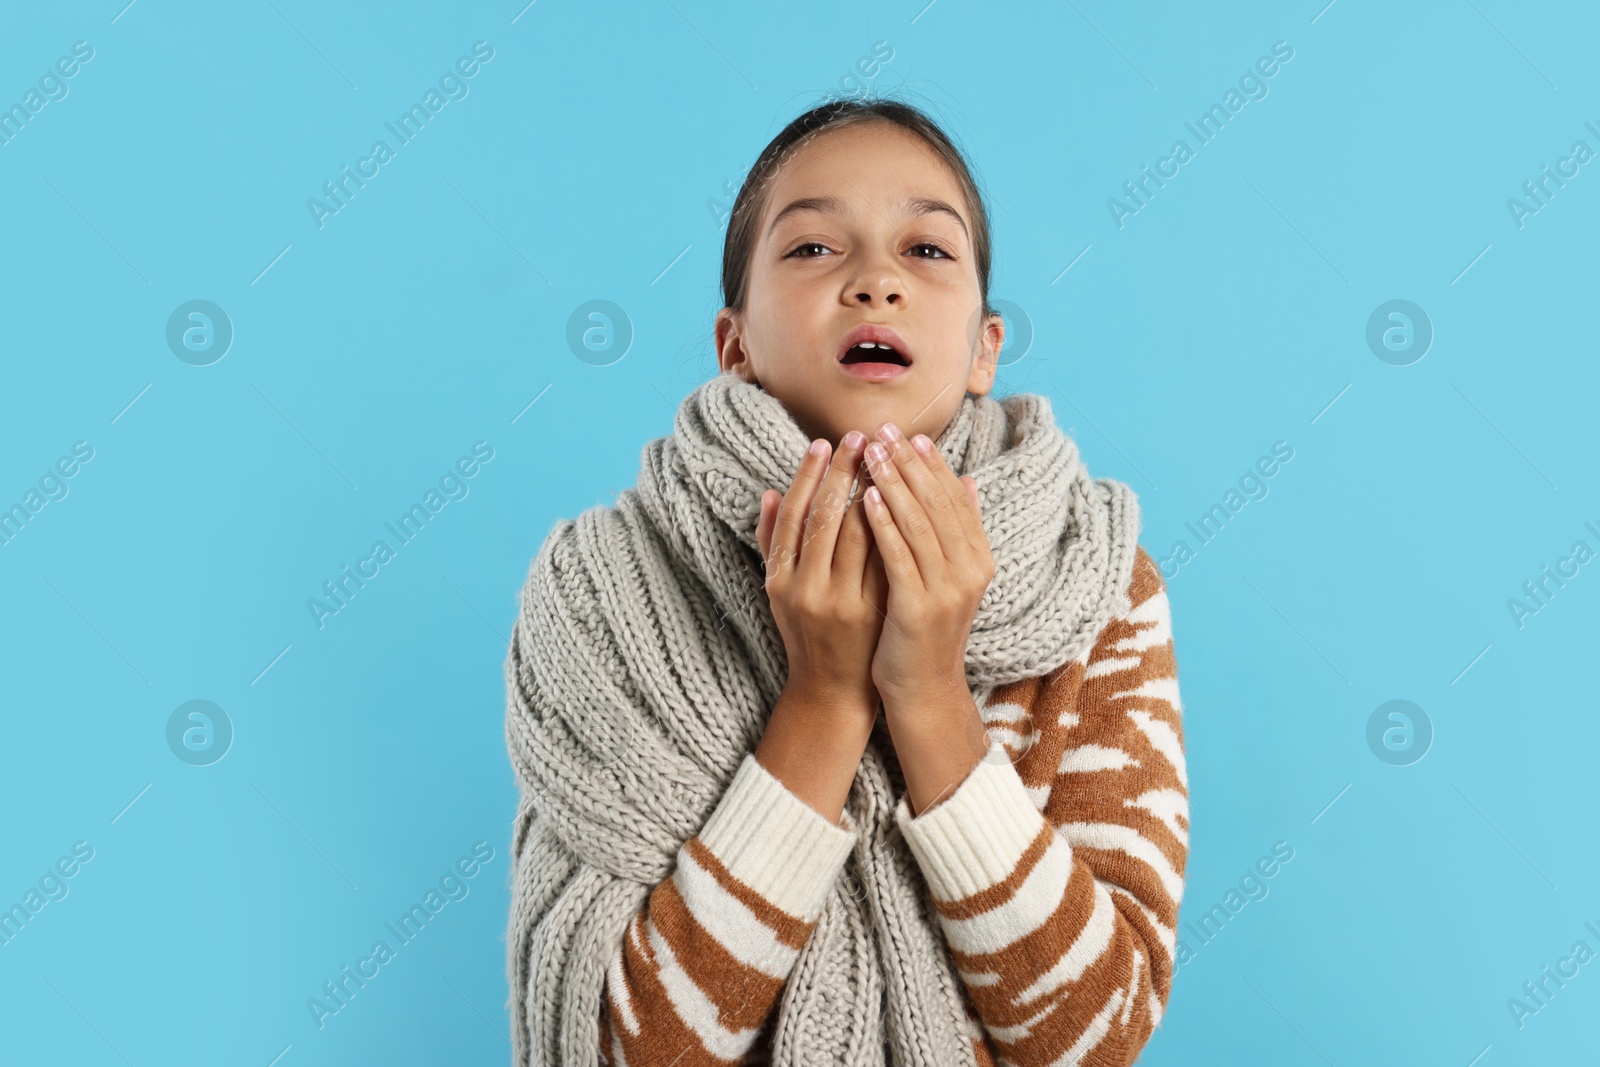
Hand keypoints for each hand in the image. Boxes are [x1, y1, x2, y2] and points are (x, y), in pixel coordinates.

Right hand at [755, 431, 889, 712]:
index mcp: (779, 579)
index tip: (823, 442)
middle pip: (827, 517)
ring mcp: (842, 602)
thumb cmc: (805, 631)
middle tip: (862, 436)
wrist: (832, 690)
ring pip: (859, 535)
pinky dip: (893, 527)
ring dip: (873, 491)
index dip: (808, 475)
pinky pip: (885, 559)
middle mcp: (806, 589)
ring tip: (886, 458)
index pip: (794, 515)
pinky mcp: (873, 612)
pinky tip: (904, 499)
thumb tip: (772, 492)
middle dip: (845, 472)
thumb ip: (773, 541)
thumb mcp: (778, 590)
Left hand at [859, 423, 994, 707]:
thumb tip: (968, 481)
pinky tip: (866, 498)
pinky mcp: (918, 607)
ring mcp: (946, 590)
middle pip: (938, 503)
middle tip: (885, 431)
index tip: (909, 435)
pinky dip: (884, 523)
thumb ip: (957, 531)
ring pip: (919, 523)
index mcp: (978, 559)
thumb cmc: (924, 628)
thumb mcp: (949, 577)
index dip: (933, 465)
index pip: (955, 499)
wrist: (922, 688)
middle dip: (909, 463)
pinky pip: (899, 556)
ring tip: (871, 453)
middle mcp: (969, 571)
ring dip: (894, 483)